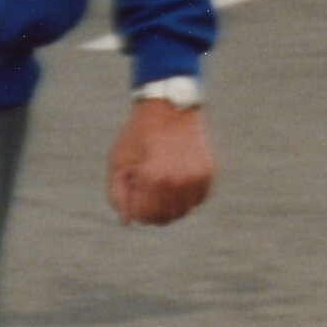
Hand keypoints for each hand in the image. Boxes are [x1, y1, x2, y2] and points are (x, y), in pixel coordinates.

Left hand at [106, 99, 214, 226]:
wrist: (169, 105)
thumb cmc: (139, 133)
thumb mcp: (118, 160)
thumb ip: (118, 194)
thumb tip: (126, 221)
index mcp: (154, 177)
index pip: (144, 216)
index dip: (134, 209)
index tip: (133, 193)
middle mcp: (179, 181)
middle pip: (164, 218)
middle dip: (151, 209)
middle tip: (146, 187)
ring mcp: (197, 178)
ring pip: (182, 211)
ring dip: (170, 204)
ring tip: (161, 181)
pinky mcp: (209, 173)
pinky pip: (197, 199)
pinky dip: (186, 195)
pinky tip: (176, 178)